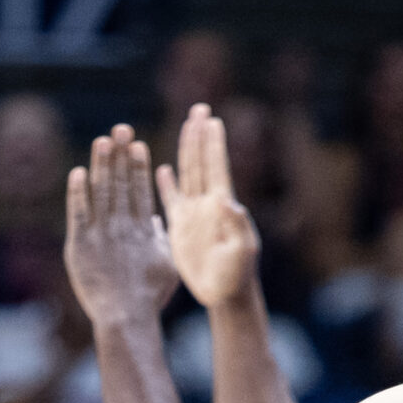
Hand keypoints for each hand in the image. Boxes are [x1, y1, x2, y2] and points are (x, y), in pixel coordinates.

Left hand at [63, 124, 178, 328]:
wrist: (124, 315)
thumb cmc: (149, 296)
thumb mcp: (166, 266)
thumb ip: (161, 240)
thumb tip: (156, 223)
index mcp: (144, 230)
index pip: (141, 190)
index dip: (138, 166)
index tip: (138, 144)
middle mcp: (122, 226)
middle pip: (121, 183)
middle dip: (120, 154)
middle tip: (120, 129)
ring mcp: (100, 234)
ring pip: (100, 192)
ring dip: (101, 165)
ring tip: (102, 141)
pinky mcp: (80, 245)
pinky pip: (78, 213)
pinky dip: (77, 193)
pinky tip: (77, 173)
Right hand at [156, 104, 260, 308]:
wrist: (225, 294)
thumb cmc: (237, 275)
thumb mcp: (241, 251)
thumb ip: (236, 225)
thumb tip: (227, 201)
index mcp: (221, 206)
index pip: (216, 167)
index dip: (213, 144)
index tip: (211, 119)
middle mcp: (207, 204)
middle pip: (201, 163)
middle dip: (200, 136)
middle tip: (199, 109)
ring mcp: (194, 214)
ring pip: (187, 174)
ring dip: (186, 150)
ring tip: (185, 127)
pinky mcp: (181, 228)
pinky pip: (171, 200)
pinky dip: (166, 183)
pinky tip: (161, 168)